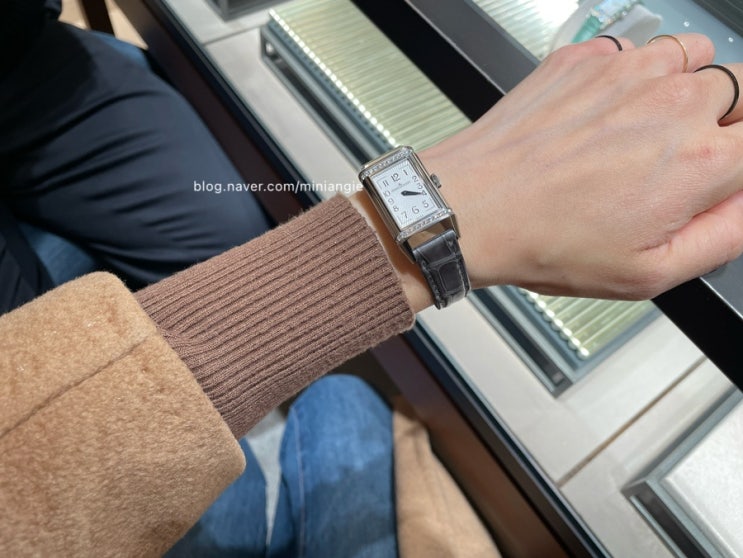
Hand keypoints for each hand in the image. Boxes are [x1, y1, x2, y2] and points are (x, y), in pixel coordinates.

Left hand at [417, 34, 742, 301]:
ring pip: (696, 55)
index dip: (741, 160)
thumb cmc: (546, 241)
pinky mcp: (587, 57)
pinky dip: (635, 72)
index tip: (723, 171)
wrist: (473, 208)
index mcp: (701, 161)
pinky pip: (637, 48)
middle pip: (741, 89)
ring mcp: (628, 71)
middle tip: (687, 154)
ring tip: (648, 128)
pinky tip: (606, 111)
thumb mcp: (648, 273)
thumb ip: (724, 235)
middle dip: (727, 121)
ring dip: (687, 86)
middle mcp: (673, 102)